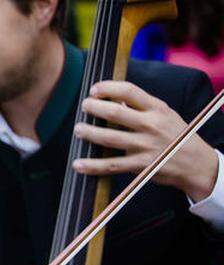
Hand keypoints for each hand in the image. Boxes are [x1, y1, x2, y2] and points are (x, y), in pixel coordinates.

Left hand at [73, 80, 218, 201]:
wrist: (196, 163)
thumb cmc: (176, 135)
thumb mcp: (165, 115)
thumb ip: (141, 107)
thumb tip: (114, 99)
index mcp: (157, 109)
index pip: (130, 91)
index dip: (108, 88)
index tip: (93, 89)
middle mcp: (151, 125)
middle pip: (115, 113)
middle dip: (94, 108)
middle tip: (84, 106)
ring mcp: (145, 145)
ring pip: (109, 138)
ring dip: (89, 133)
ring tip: (78, 129)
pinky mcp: (140, 165)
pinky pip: (111, 165)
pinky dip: (92, 165)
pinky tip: (78, 164)